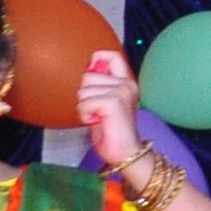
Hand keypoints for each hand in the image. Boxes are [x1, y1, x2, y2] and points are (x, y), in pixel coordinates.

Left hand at [75, 48, 141, 169]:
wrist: (126, 153)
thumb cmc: (113, 131)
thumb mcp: (104, 102)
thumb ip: (99, 86)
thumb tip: (88, 70)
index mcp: (126, 82)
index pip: (111, 56)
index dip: (97, 60)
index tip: (94, 81)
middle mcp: (126, 84)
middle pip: (88, 76)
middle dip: (85, 95)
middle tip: (98, 110)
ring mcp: (121, 92)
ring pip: (83, 90)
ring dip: (85, 106)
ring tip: (98, 117)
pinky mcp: (113, 102)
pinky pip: (85, 103)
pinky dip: (85, 115)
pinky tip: (97, 122)